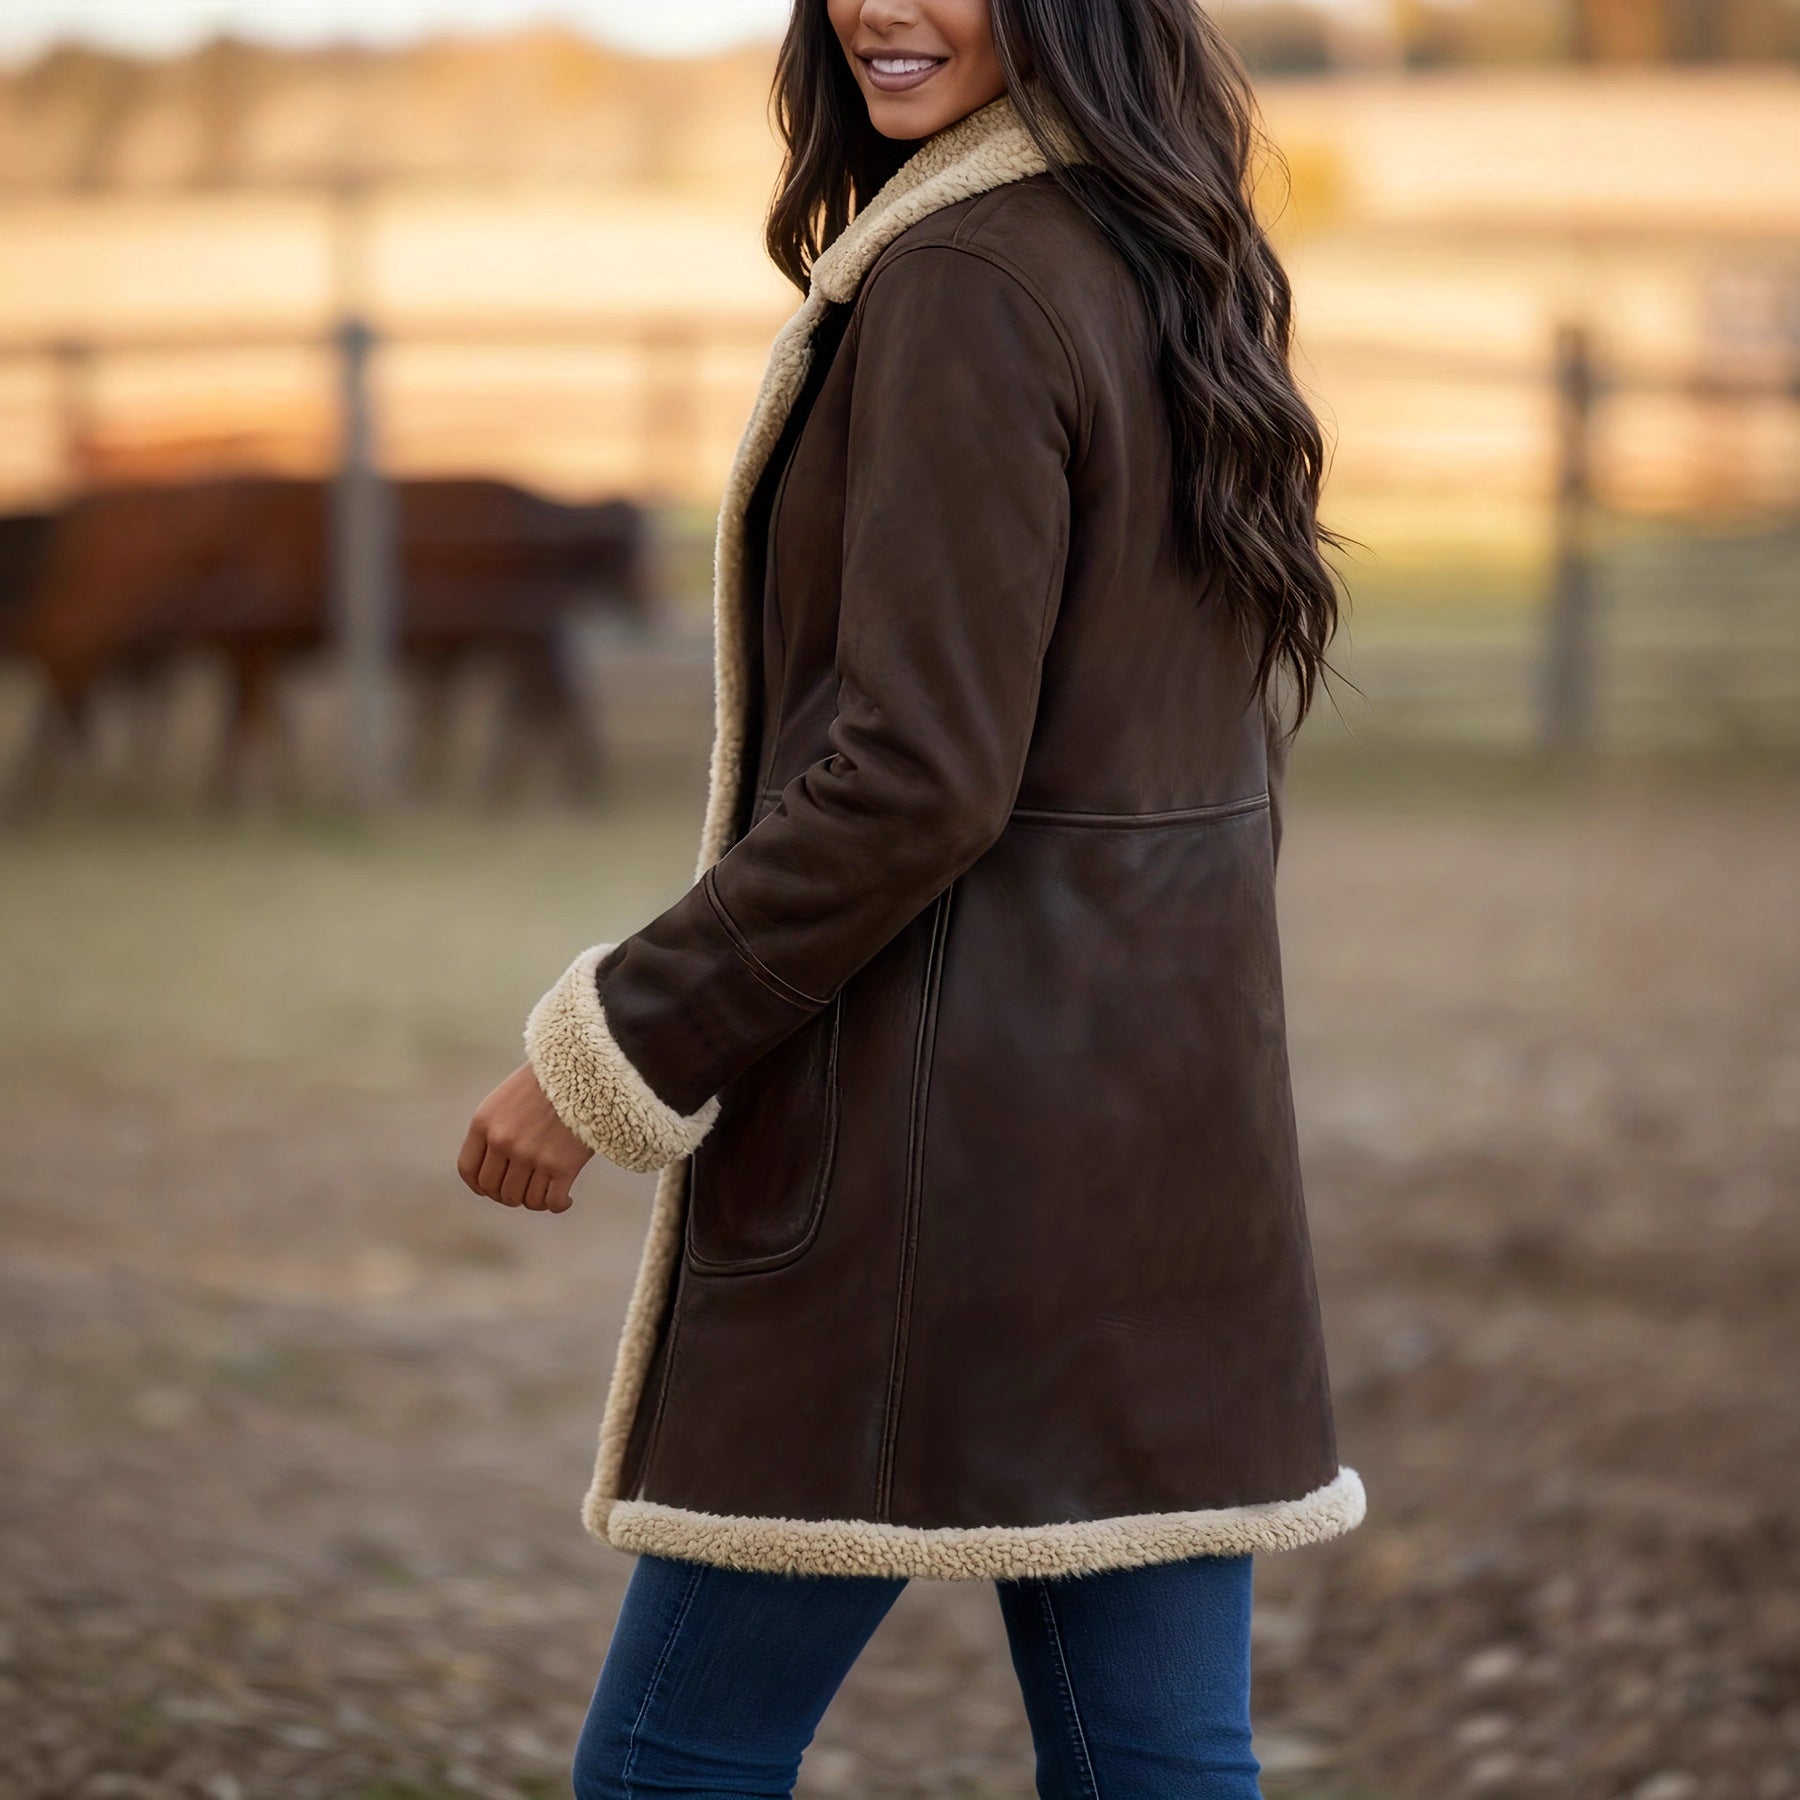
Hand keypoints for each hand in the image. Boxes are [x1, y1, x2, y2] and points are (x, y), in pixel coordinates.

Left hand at [458, 1063, 592, 1212]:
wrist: (584, 1067)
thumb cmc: (547, 1082)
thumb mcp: (505, 1099)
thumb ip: (492, 1130)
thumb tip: (492, 1170)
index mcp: (484, 1123)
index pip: (469, 1171)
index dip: (479, 1186)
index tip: (490, 1190)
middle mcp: (504, 1142)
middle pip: (496, 1190)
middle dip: (508, 1195)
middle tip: (524, 1189)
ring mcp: (533, 1156)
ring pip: (525, 1200)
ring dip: (533, 1201)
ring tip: (545, 1190)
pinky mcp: (563, 1165)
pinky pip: (552, 1202)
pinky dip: (558, 1205)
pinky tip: (565, 1199)